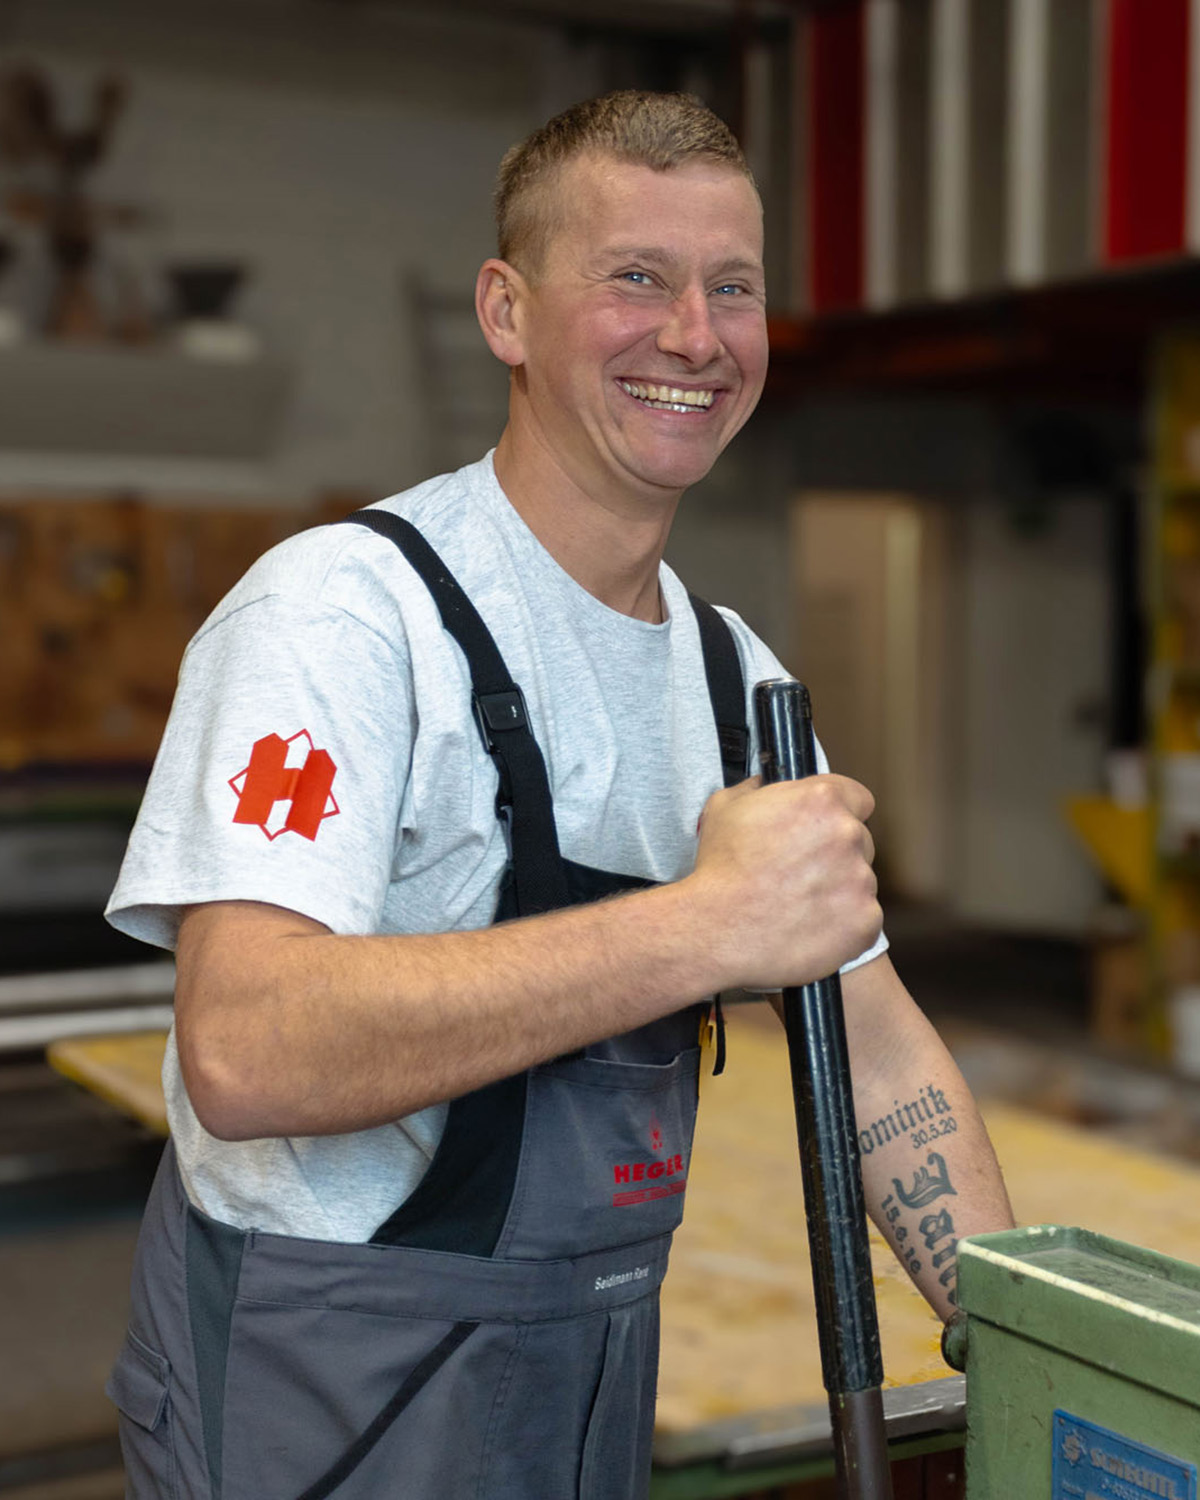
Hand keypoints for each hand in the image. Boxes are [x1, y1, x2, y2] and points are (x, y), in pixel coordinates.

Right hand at [686, 775, 880, 990]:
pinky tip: (808, 927)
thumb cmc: (719, 870)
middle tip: (800, 872)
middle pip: (858, 841)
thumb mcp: (725, 809)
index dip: (838, 813)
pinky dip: (842, 924)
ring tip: (797, 904)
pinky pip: (862, 919)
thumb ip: (752, 789)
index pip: (857, 798)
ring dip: (837, 889)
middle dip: (836, 854)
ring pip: (859, 881)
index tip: (822, 828)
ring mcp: (861, 880)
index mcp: (821, 801)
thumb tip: (759, 785)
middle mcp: (848, 835)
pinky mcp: (865, 922)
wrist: (717, 930)